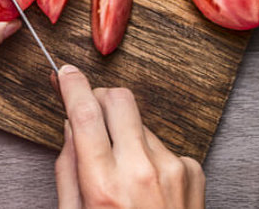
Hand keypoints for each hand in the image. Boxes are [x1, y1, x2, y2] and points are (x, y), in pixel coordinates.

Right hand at [55, 65, 204, 208]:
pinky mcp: (193, 171)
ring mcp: (173, 168)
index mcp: (104, 186)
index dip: (72, 86)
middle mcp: (142, 171)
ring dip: (126, 133)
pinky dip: (151, 155)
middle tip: (90, 111)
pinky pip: (163, 145)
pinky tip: (147, 185)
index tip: (65, 73)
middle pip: (119, 99)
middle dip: (100, 98)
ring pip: (140, 123)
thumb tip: (70, 127)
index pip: (85, 114)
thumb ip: (68, 170)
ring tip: (122, 171)